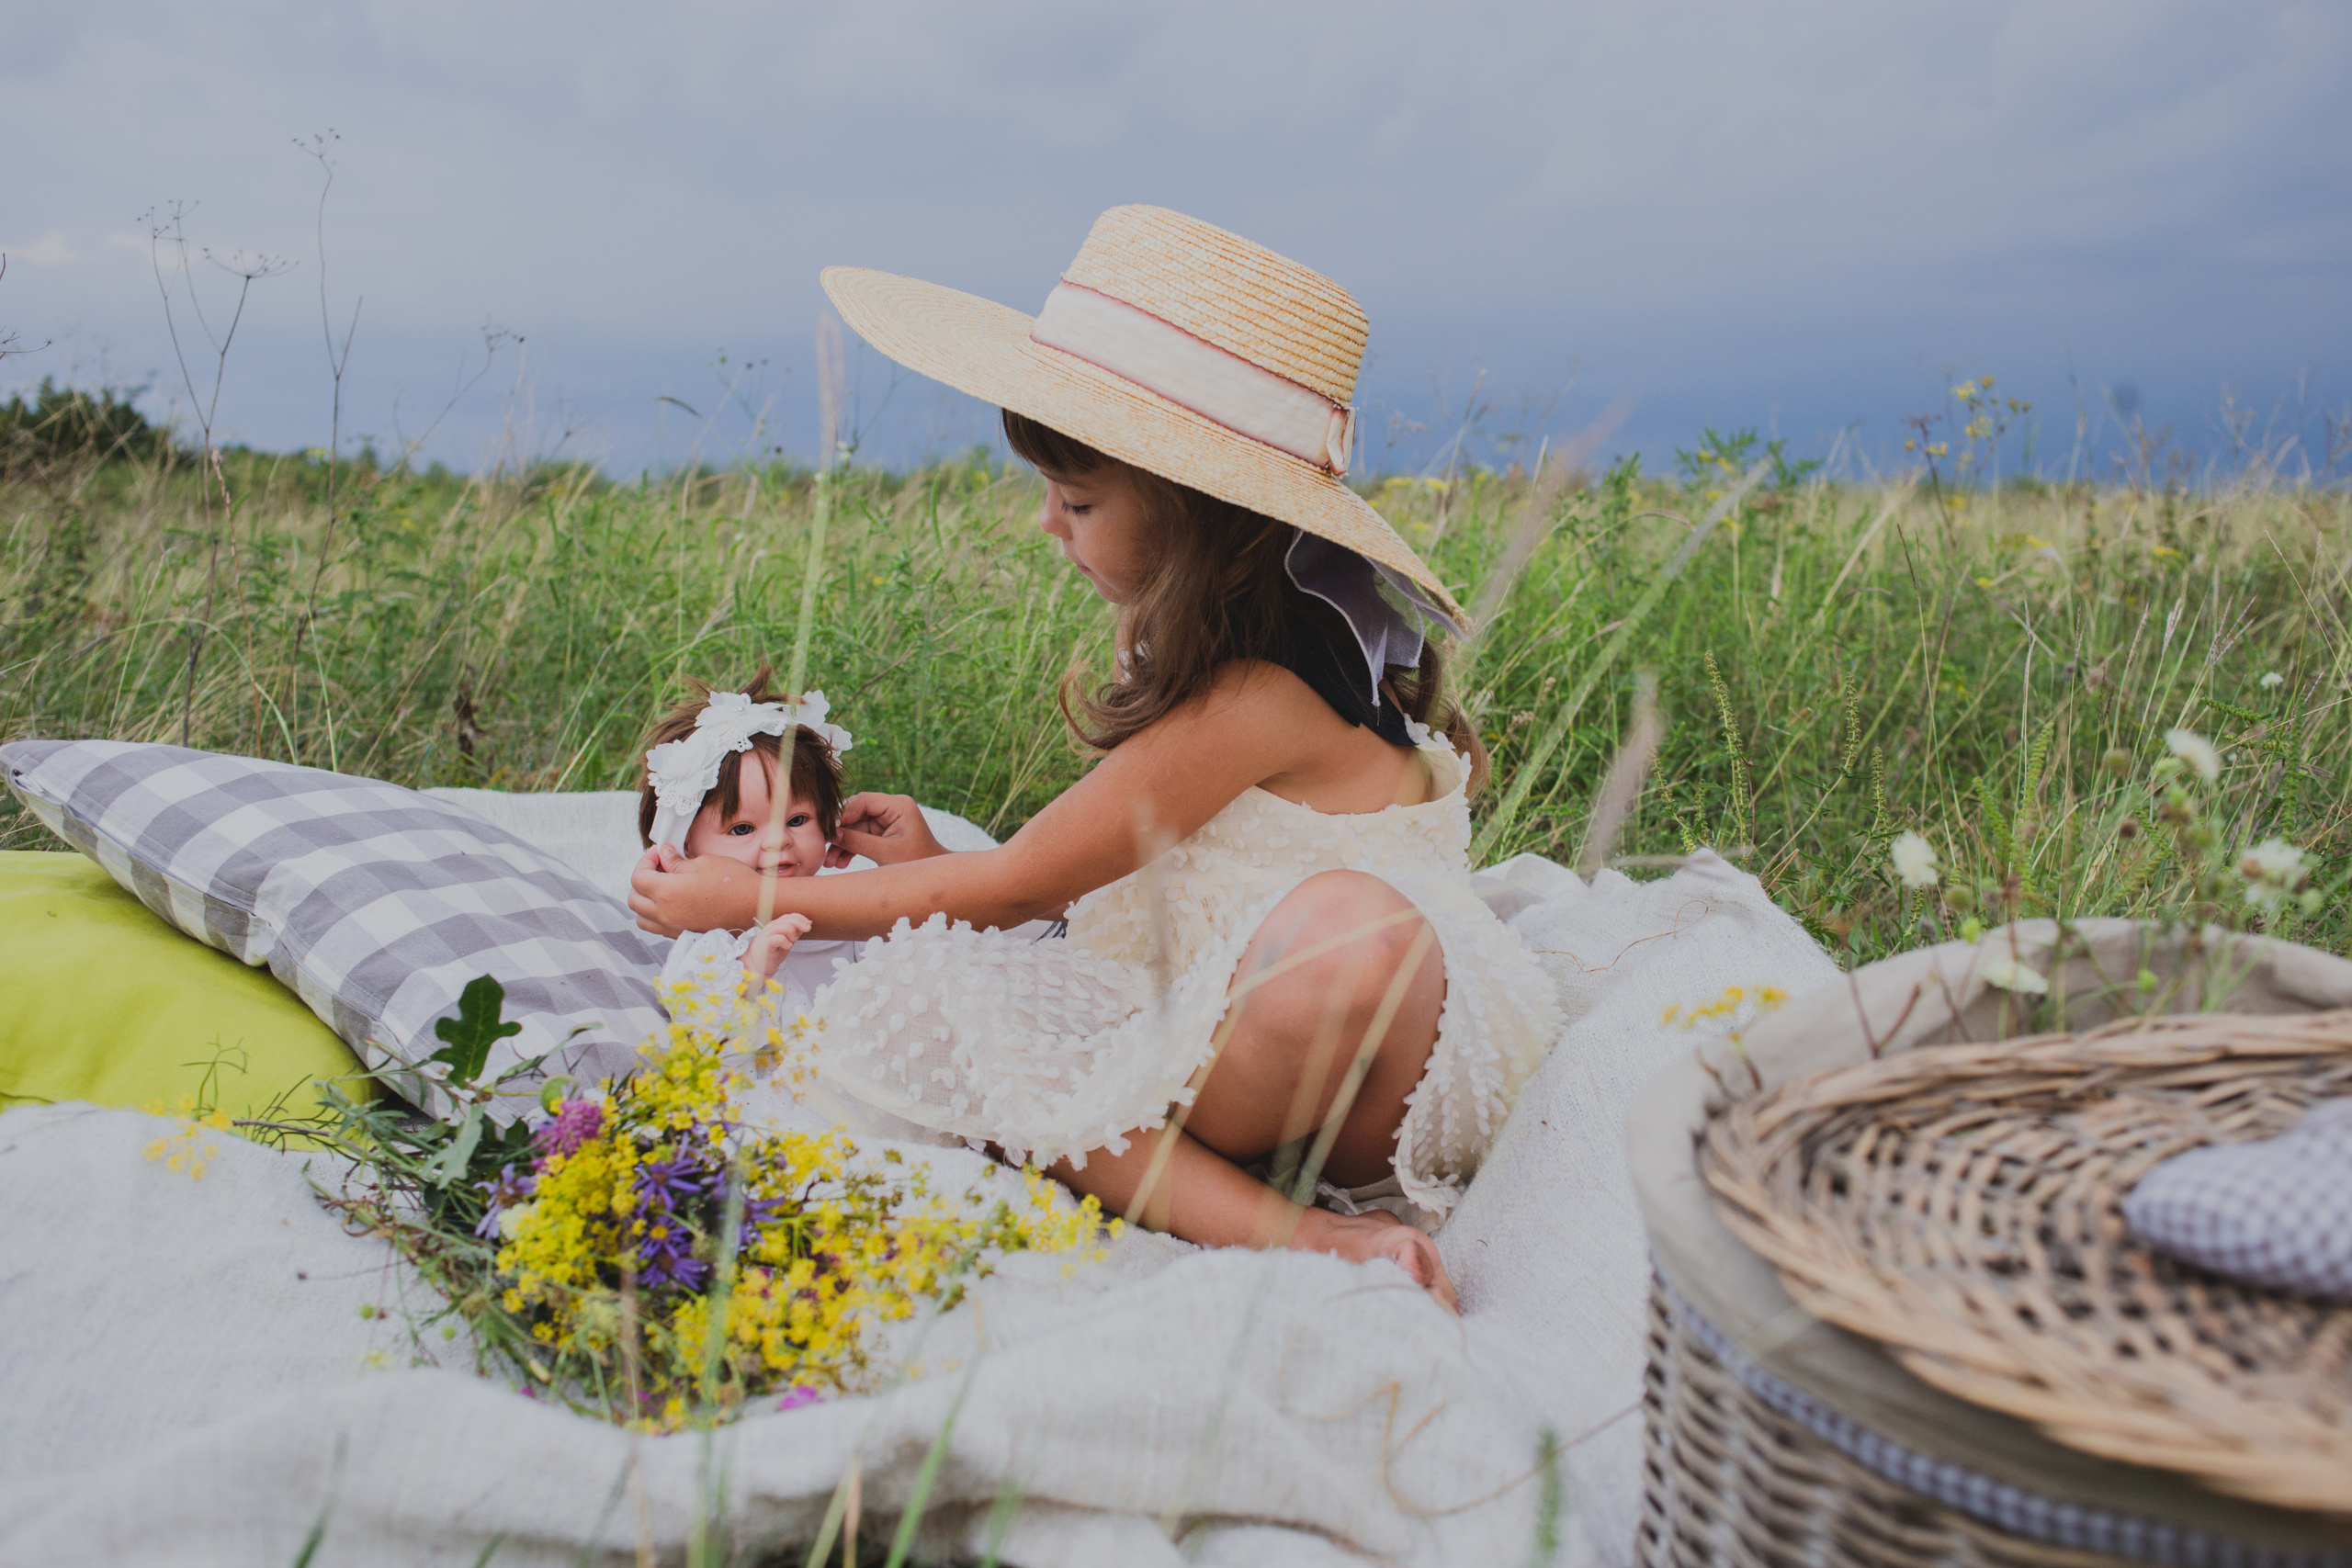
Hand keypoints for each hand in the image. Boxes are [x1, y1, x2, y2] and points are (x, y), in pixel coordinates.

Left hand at [629, 846, 760, 936]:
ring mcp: (674, 928)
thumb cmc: (734, 882)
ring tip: (662, 887)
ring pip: (642, 918)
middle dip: (642, 880)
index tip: (658, 853)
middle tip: (659, 867)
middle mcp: (666, 914)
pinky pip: (658, 927)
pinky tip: (674, 901)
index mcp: (668, 892)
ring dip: (646, 901)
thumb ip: (676, 861)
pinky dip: (658, 915)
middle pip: (634, 899)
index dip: (645, 861)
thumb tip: (664, 855)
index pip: (638, 877)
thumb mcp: (703, 863)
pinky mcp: (683, 935)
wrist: (756, 906)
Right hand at [743, 913, 813, 983]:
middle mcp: (772, 927)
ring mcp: (769, 934)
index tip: (809, 924)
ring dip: (792, 933)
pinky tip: (787, 946)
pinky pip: (778, 938)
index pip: (790, 916)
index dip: (801, 918)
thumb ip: (795, 931)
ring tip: (792, 941)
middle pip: (789, 919)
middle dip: (801, 923)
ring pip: (784, 927)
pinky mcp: (767, 944)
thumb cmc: (773, 951)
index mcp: (777, 924)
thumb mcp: (787, 939)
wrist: (758, 963)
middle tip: (807, 930)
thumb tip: (808, 924)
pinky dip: (786, 942)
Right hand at [828, 792, 948, 867]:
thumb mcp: (886, 853)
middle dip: (840, 832)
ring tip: (830, 863)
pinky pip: (860, 836)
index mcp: (898, 806)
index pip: (864, 800)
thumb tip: (832, 833)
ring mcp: (885, 821)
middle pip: (856, 813)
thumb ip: (859, 842)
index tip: (830, 831)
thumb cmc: (917, 862)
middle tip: (825, 848)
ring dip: (842, 844)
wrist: (931, 877)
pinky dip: (850, 849)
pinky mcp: (881, 833)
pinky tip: (840, 863)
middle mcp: (891, 809)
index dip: (845, 814)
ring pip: (855, 827)